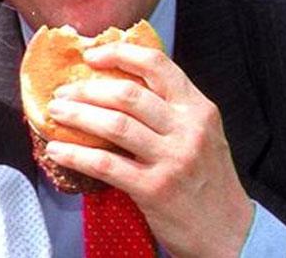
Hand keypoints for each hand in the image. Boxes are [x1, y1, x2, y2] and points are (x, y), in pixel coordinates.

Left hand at [43, 42, 252, 257]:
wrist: (229, 231)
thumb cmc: (208, 180)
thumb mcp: (201, 134)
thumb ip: (170, 109)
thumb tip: (117, 86)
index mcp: (198, 108)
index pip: (157, 65)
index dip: (120, 54)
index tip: (92, 55)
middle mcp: (187, 129)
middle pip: (128, 94)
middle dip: (87, 89)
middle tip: (63, 91)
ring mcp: (172, 159)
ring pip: (114, 124)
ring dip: (77, 115)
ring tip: (56, 112)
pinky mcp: (154, 189)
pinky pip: (105, 164)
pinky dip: (75, 155)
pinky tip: (57, 150)